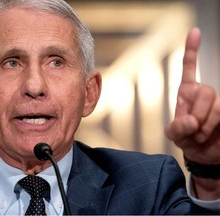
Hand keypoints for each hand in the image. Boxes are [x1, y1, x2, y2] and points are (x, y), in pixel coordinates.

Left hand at [165, 28, 219, 164]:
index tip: (195, 32)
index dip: (192, 50)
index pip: (189, 69)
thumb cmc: (186, 140)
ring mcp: (217, 102)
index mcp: (186, 93)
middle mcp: (203, 93)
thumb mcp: (174, 135)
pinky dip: (215, 124)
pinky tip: (213, 133)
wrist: (203, 154)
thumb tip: (191, 120)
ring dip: (207, 123)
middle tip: (193, 130)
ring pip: (217, 102)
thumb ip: (177, 128)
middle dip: (198, 113)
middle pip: (205, 90)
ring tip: (201, 134)